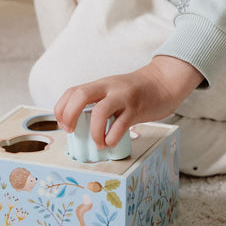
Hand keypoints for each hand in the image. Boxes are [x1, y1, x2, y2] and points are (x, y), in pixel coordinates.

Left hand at [54, 56, 203, 147]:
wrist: (162, 83)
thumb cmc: (135, 91)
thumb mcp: (112, 90)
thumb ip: (98, 101)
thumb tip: (80, 124)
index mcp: (100, 85)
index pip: (73, 91)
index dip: (62, 107)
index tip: (62, 123)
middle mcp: (109, 88)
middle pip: (81, 95)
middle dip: (70, 115)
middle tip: (71, 130)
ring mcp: (123, 97)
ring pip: (100, 111)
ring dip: (94, 131)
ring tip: (98, 143)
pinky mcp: (136, 109)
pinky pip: (121, 124)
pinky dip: (112, 137)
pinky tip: (111, 143)